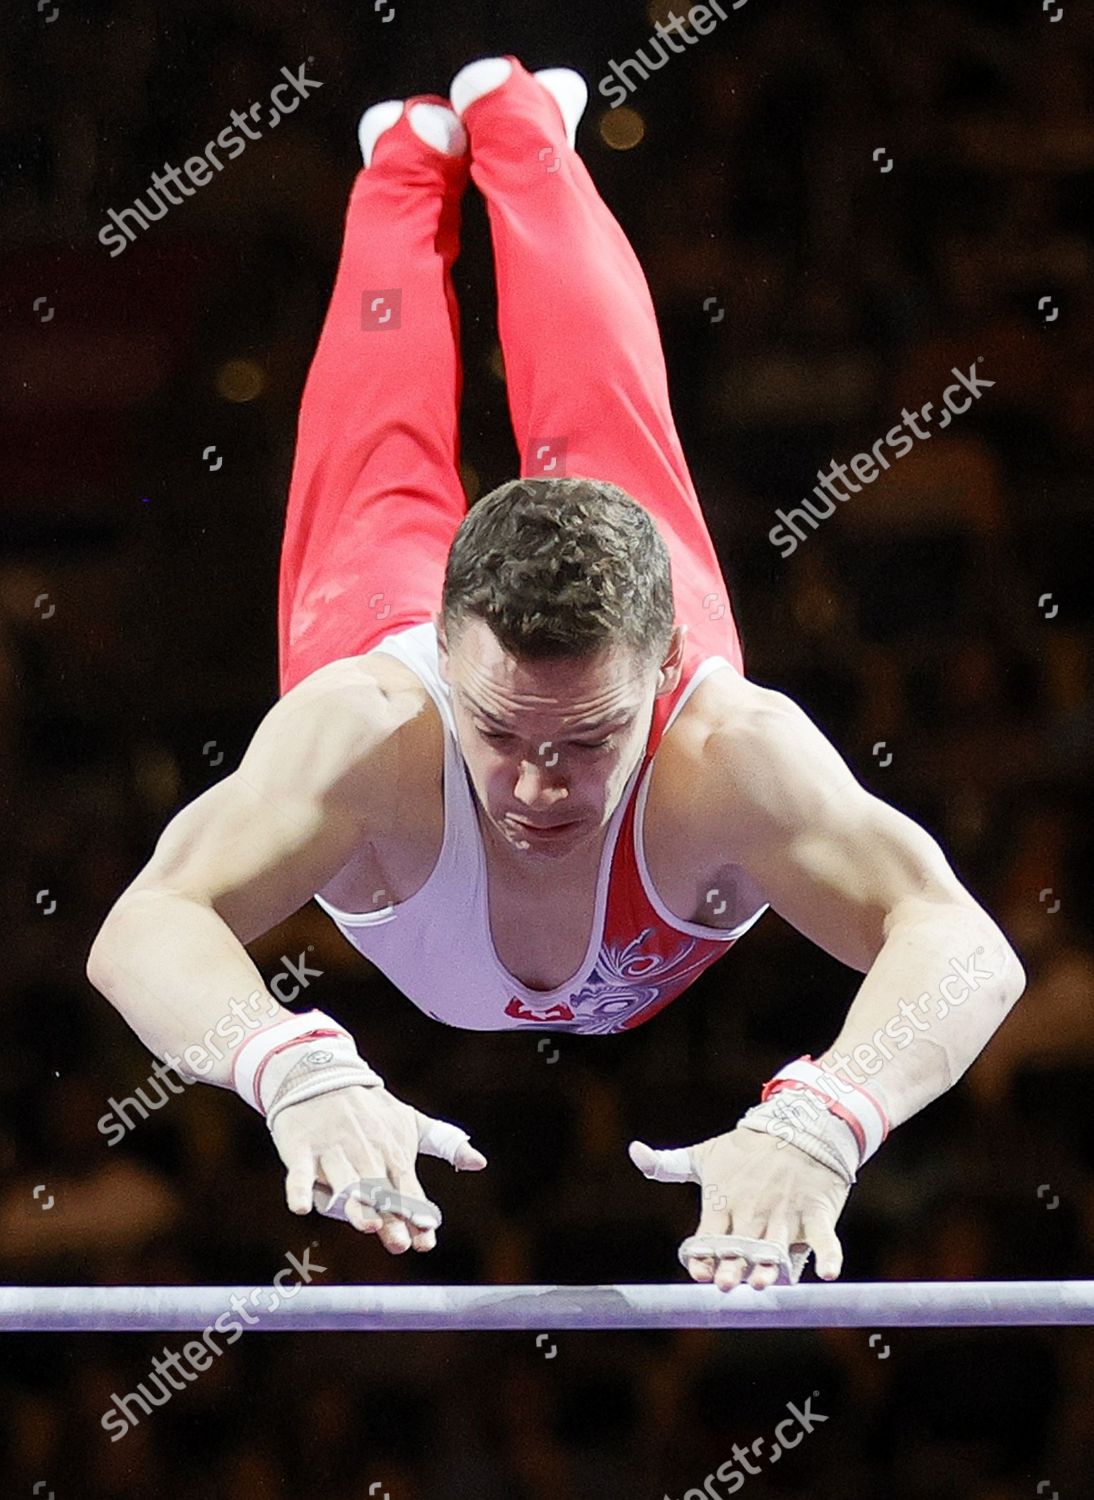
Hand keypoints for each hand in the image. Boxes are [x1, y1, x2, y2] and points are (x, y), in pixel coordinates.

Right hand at [271, 1084, 485, 1253]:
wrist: (321, 1074)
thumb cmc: (370, 1108)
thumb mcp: (410, 1121)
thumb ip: (444, 1142)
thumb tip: (480, 1162)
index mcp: (393, 1152)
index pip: (408, 1189)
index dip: (416, 1214)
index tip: (426, 1240)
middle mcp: (365, 1154)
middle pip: (378, 1191)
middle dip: (389, 1216)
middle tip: (399, 1242)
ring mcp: (332, 1150)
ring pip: (344, 1182)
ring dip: (355, 1203)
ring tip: (368, 1225)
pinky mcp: (301, 1147)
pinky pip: (299, 1172)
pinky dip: (299, 1188)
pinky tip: (302, 1207)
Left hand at [629, 1123, 848, 1290]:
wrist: (799, 1124)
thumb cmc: (746, 1148)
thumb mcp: (704, 1155)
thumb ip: (668, 1164)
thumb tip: (634, 1150)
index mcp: (723, 1202)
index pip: (707, 1239)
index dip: (702, 1258)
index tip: (699, 1273)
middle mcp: (752, 1211)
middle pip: (740, 1247)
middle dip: (731, 1266)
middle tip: (724, 1284)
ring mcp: (785, 1213)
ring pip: (775, 1246)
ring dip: (768, 1266)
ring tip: (761, 1282)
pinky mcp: (816, 1212)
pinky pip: (824, 1238)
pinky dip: (829, 1255)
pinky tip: (827, 1273)